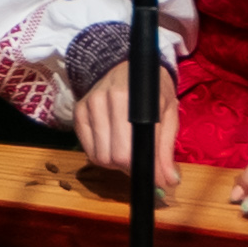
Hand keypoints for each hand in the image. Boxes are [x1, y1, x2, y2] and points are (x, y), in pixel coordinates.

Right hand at [74, 63, 176, 184]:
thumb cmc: (154, 90)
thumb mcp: (169, 114)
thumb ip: (166, 149)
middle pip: (113, 157)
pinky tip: (112, 143)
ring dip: (114, 162)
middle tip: (141, 160)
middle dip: (129, 166)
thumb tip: (168, 181)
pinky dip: (101, 154)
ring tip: (127, 149)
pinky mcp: (78, 112)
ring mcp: (88, 106)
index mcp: (130, 99)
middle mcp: (104, 100)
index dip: (143, 169)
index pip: (130, 151)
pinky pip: (88, 150)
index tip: (153, 176)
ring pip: (99, 157)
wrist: (128, 65)